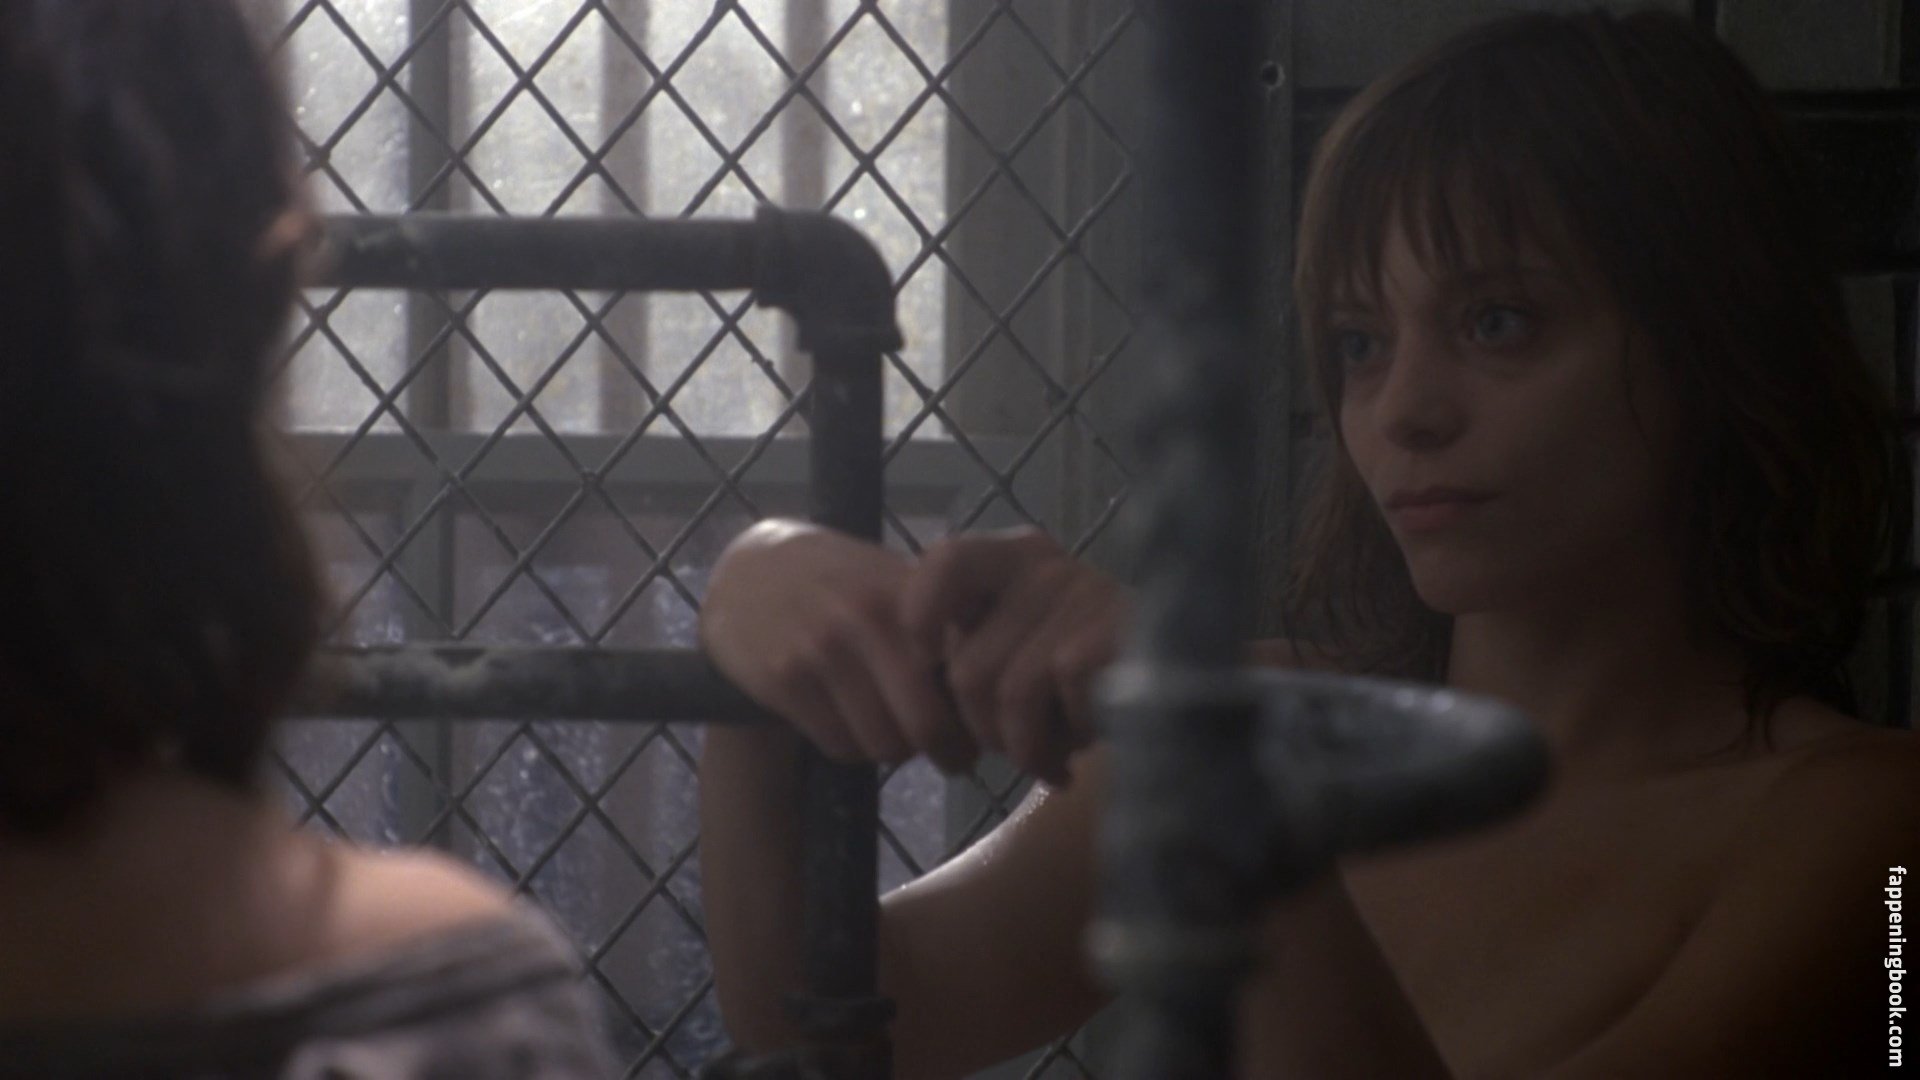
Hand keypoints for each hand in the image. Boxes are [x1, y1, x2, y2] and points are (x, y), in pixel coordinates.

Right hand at [699, 519, 976, 770]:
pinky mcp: (784, 679)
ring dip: (895, 750)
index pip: (966, 675)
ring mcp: (821, 651)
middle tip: (957, 758)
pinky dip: (853, 747)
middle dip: (949, 752)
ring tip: (898, 734)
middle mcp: (866, 620)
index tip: (988, 726)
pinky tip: (853, 723)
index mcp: (908, 595)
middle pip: (927, 725)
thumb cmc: (844, 579)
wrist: (751, 567)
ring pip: (882, 744)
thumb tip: (1007, 683)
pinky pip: (839, 745)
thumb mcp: (898, 580)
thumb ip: (949, 621)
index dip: (982, 712)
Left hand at [901, 528, 1129, 784]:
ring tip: (1049, 755)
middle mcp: (1046, 564)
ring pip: (1009, 693)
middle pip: (968, 667)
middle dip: (984, 730)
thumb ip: (968, 647)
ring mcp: (1083, 594)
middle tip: (1014, 749)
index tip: (929, 662)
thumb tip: (912, 685)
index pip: (945, 560)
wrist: (1178, 691)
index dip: (921, 614)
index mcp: (1012, 557)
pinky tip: (1083, 745)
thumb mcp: (1017, 647)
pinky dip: (1065, 740)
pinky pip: (1056, 698)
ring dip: (1025, 746)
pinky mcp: (1113, 632)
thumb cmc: (1082, 676)